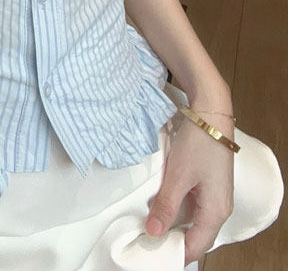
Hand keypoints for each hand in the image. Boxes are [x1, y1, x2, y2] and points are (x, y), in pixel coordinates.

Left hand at [145, 111, 234, 264]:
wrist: (210, 113)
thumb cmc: (199, 143)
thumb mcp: (178, 176)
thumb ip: (166, 206)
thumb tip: (154, 232)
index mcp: (216, 212)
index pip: (196, 246)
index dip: (176, 253)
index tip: (153, 254)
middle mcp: (219, 207)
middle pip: (196, 235)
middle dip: (173, 239)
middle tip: (147, 239)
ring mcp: (214, 194)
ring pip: (192, 219)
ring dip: (173, 222)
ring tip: (149, 224)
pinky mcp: (207, 182)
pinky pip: (192, 203)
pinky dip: (176, 207)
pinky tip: (159, 204)